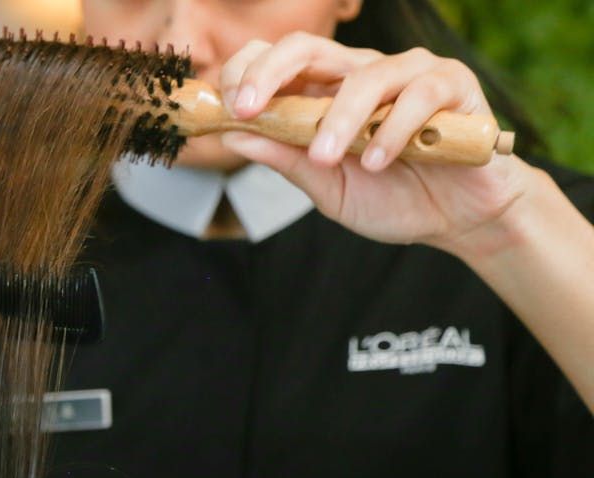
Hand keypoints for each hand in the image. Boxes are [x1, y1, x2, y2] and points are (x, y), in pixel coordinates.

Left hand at [216, 33, 542, 256]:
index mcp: (325, 92)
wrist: (460, 219)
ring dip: (337, 120)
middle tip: (248, 108)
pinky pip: (418, 95)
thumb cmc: (392, 197)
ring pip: (363, 77)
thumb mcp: (325, 185)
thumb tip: (233, 135)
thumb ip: (284, 158)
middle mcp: (360, 72)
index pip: (276, 60)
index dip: (247, 74)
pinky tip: (378, 162)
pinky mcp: (452, 84)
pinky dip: (393, 130)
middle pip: (306, 47)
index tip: (228, 110)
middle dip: (269, 73)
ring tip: (325, 159)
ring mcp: (407, 73)